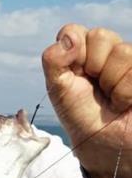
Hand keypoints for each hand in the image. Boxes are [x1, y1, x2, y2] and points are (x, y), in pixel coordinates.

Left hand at [42, 25, 131, 177]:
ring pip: (123, 51)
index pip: (73, 31)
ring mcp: (129, 62)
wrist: (107, 145)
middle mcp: (106, 53)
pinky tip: (127, 101)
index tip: (73, 74)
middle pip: (100, 35)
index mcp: (79, 54)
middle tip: (96, 88)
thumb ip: (53, 61)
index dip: (72, 51)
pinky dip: (127, 90)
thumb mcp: (58, 90)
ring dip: (113, 83)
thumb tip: (68, 38)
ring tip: (113, 98)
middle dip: (93, 67)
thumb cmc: (81, 117)